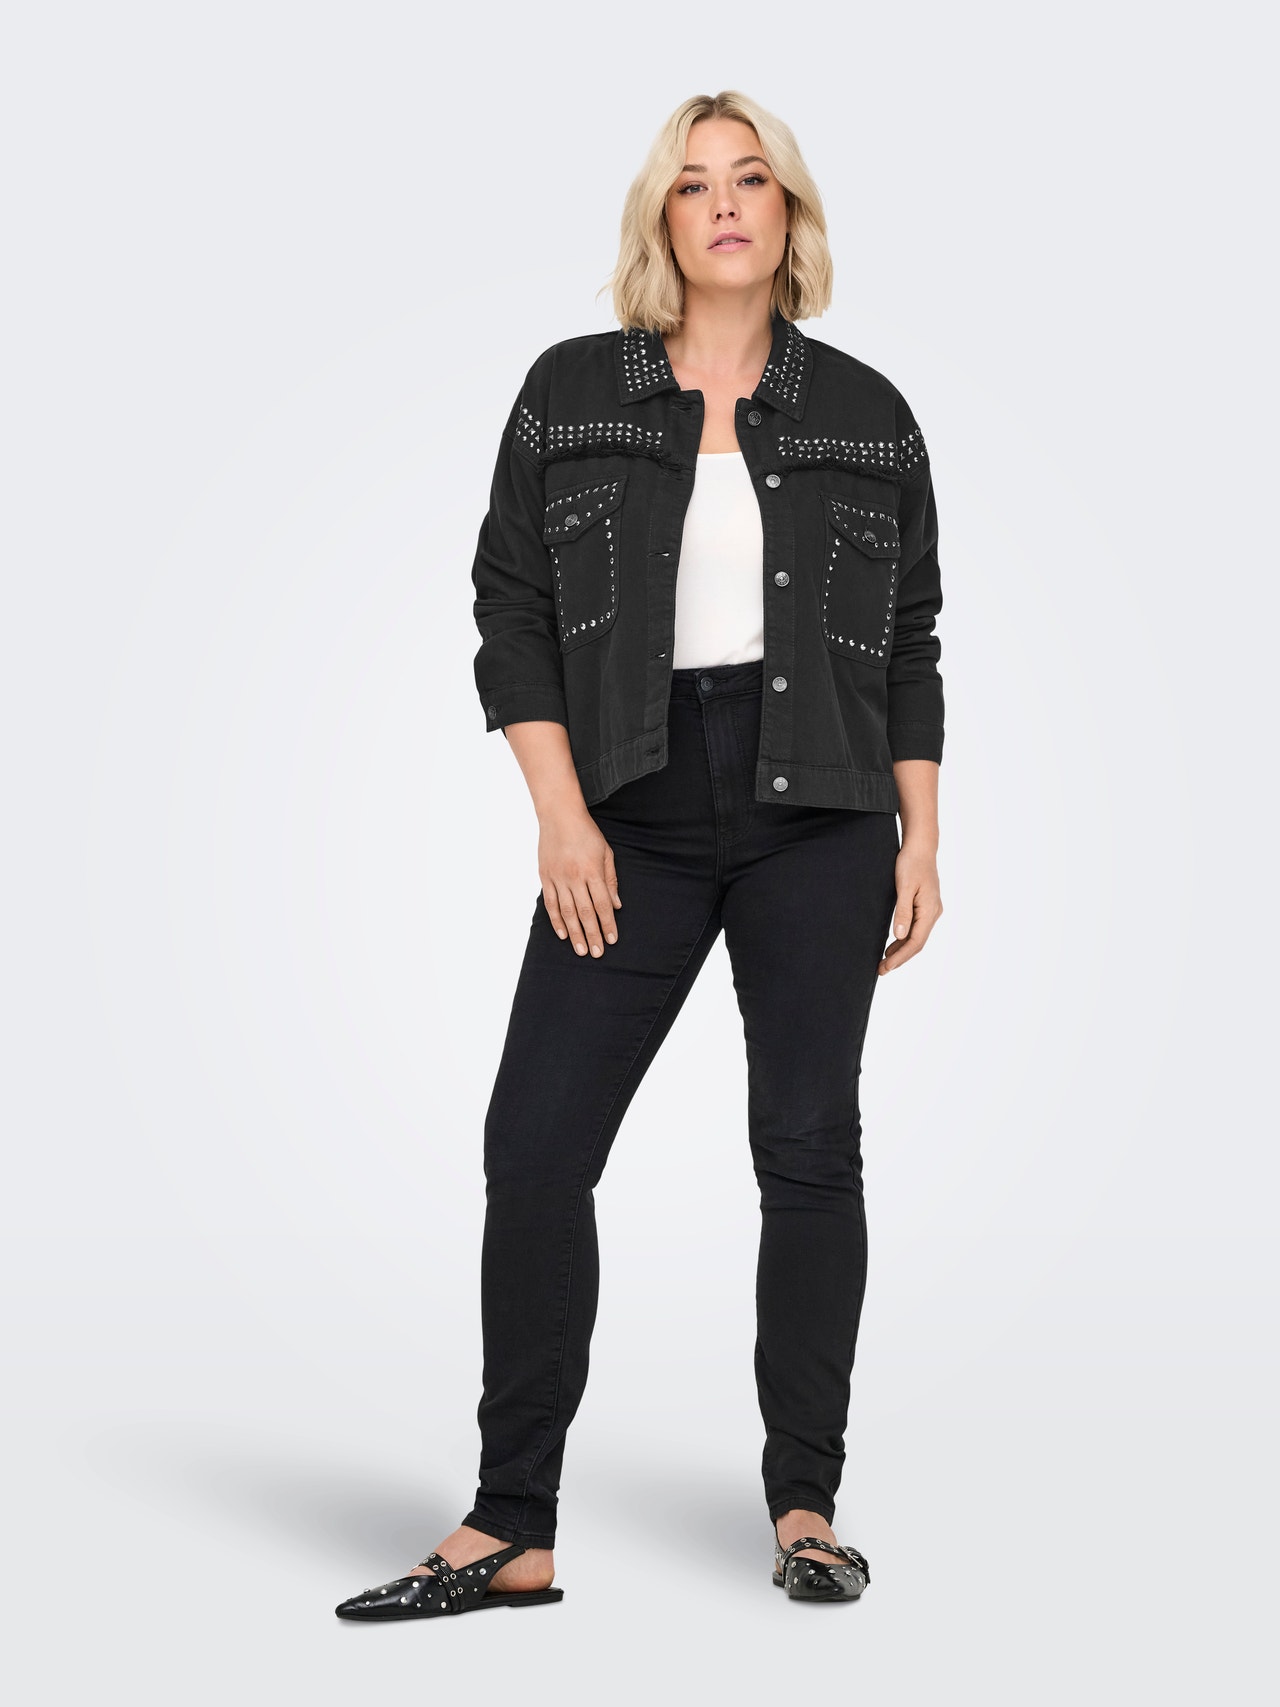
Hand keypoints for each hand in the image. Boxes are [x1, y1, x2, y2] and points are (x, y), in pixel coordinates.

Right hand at [538, 811, 621, 956]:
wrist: (559, 815)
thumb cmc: (586, 833)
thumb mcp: (606, 853)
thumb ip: (610, 879)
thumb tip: (616, 905)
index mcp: (593, 871)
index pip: (602, 904)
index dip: (608, 924)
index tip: (612, 940)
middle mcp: (575, 877)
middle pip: (585, 912)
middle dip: (592, 935)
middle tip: (597, 953)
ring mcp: (558, 878)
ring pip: (567, 912)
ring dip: (574, 933)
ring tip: (581, 950)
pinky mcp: (545, 877)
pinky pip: (550, 903)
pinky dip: (556, 920)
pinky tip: (562, 933)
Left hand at [878, 844, 942, 974]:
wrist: (921, 847)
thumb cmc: (911, 863)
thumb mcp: (904, 887)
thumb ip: (902, 912)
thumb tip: (900, 936)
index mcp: (929, 910)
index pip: (915, 942)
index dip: (900, 957)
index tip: (886, 966)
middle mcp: (933, 913)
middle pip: (917, 943)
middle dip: (900, 958)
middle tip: (881, 970)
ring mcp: (931, 910)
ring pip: (917, 937)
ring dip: (902, 950)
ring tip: (885, 962)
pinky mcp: (925, 906)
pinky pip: (917, 928)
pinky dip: (905, 939)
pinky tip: (893, 944)